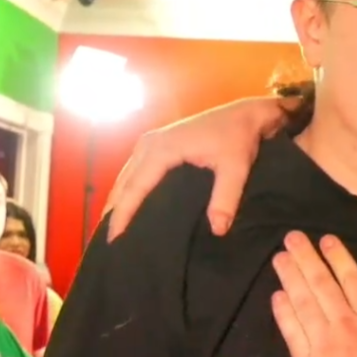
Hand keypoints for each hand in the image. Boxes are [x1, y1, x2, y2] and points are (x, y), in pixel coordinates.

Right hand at [105, 96, 293, 240]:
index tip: (113, 238)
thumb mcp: (236, 168)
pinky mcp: (157, 144)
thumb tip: (217, 230)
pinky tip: (130, 206)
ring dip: (119, 200)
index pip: (135, 186)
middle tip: (110, 241)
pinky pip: (135, 170)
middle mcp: (149, 143)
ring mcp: (150, 142)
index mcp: (162, 149)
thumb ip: (225, 198)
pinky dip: (129, 189)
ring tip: (115, 228)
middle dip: (115, 210)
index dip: (123, 213)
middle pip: (124, 182)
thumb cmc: (239, 138)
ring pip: (126, 176)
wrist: (246, 114)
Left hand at [271, 232, 356, 356]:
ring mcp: (323, 343)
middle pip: (321, 284)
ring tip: (280, 258)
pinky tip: (277, 295)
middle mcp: (345, 324)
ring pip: (302, 302)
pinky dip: (283, 311)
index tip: (326, 240)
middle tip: (292, 238)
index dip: (337, 256)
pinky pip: (291, 331)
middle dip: (306, 257)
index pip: (351, 278)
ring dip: (290, 277)